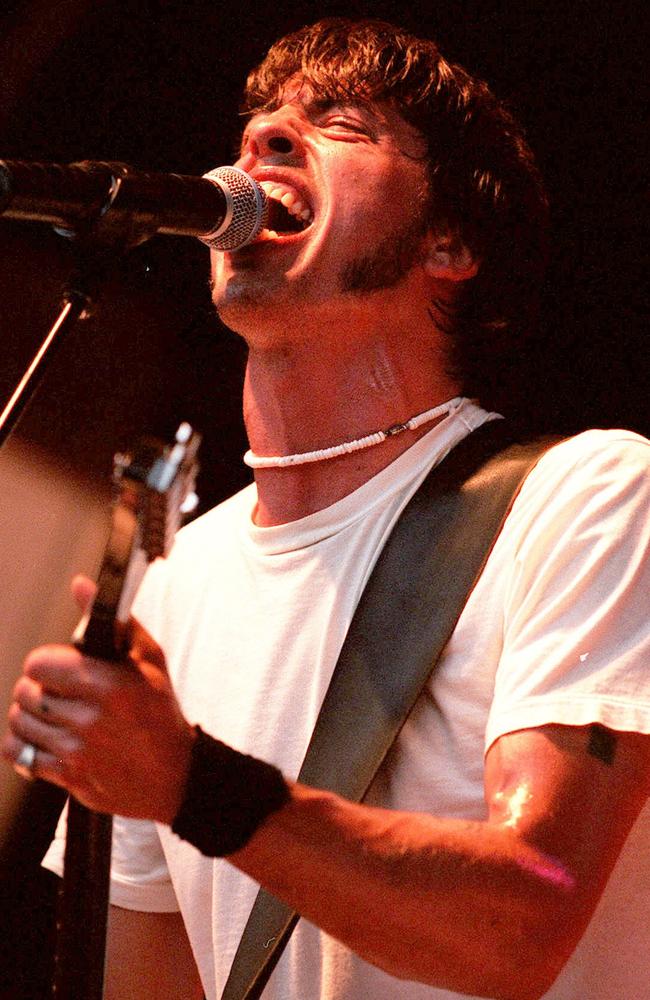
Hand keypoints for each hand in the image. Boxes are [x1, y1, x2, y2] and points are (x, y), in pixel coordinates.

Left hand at [3, 575, 194, 823]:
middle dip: (38, 689)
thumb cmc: (160, 712)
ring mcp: (77, 751)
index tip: (60, 666)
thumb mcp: (149, 659)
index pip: (40, 665)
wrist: (174, 775)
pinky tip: (44, 739)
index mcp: (110, 685)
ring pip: (18, 723)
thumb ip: (115, 621)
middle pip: (25, 693)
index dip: (46, 662)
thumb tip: (80, 585)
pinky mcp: (68, 777)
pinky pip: (19, 755)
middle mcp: (91, 719)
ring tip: (53, 716)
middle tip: (59, 692)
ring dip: (30, 717)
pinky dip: (23, 746)